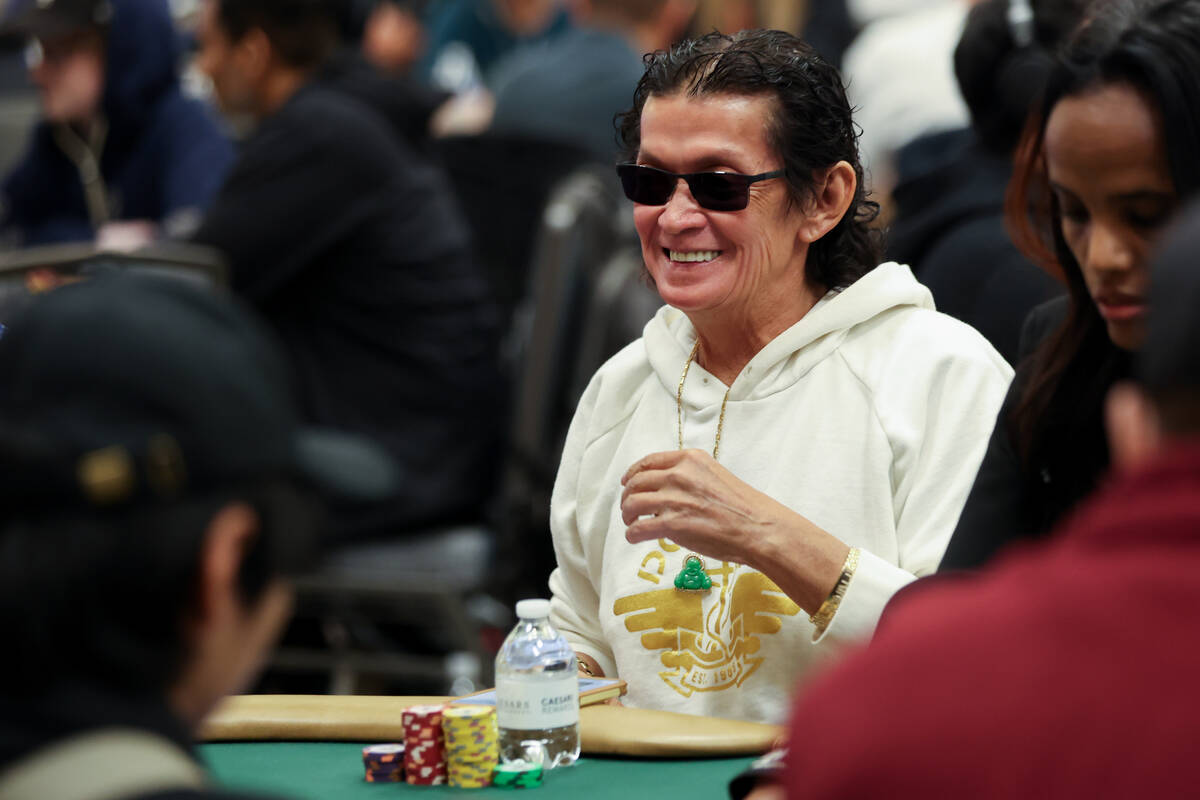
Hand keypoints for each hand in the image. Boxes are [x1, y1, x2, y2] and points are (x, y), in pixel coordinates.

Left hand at [620, 449, 790, 567]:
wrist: (759, 528)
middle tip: (628, 508)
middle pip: (637, 482)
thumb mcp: (714, 476)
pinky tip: (635, 537)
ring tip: (630, 523)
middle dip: (627, 496)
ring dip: (626, 514)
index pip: (649, 461)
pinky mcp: (672, 524)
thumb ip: (690, 478)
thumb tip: (667, 492)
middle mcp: (679, 475)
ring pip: (632, 503)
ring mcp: (675, 499)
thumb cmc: (743, 507)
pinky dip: (632, 534)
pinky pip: (638, 528)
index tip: (627, 482)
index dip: (633, 473)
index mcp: (690, 460)